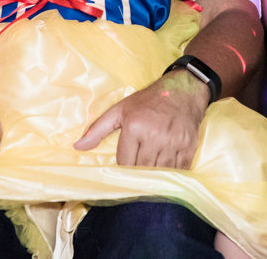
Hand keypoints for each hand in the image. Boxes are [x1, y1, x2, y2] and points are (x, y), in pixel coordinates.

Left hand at [73, 69, 209, 167]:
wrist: (184, 90)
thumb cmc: (149, 101)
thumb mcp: (120, 110)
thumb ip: (98, 129)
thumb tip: (77, 147)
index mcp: (135, 127)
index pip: (125, 163)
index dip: (124, 167)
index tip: (126, 165)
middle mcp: (154, 136)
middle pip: (142, 170)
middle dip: (139, 173)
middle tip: (138, 173)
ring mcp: (173, 142)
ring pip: (160, 173)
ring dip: (155, 176)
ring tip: (152, 173)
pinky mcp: (189, 146)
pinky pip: (179, 170)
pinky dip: (173, 174)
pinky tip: (168, 169)